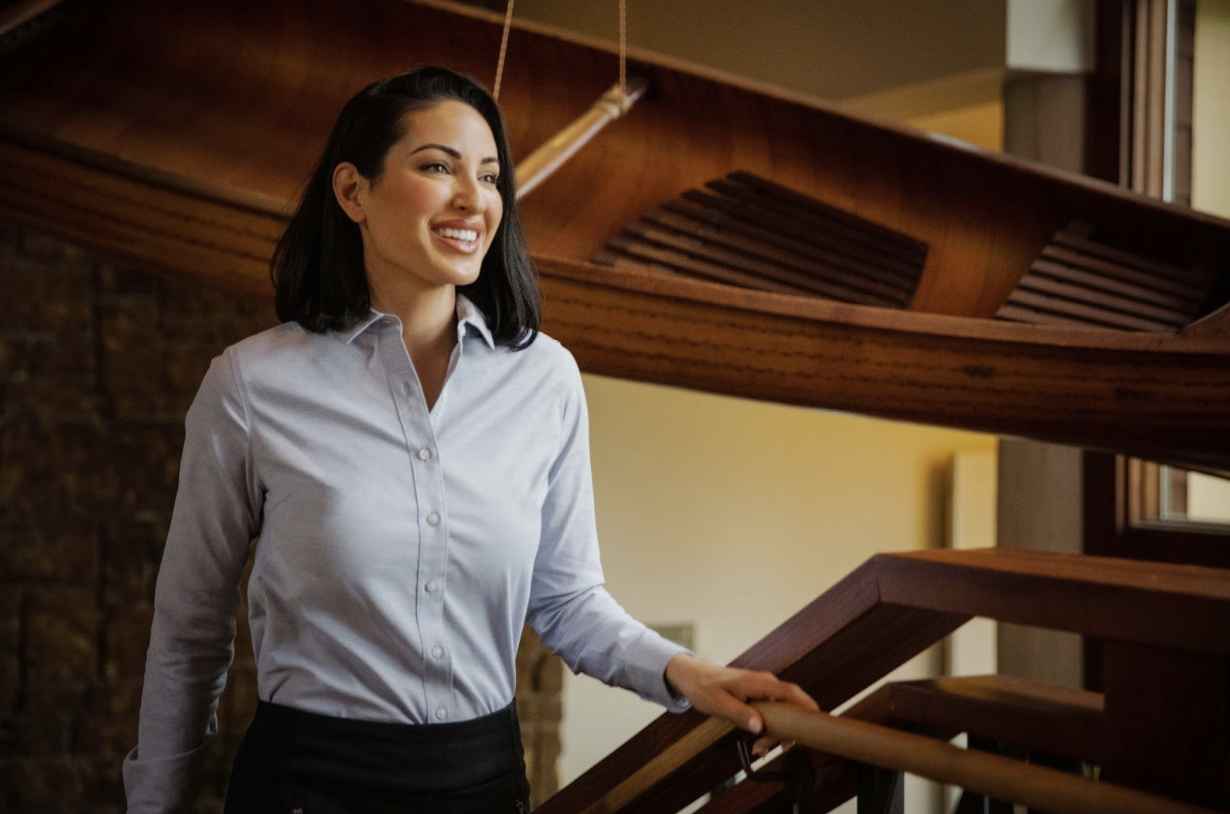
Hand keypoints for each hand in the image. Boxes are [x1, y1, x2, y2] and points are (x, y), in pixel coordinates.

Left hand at [664, 653, 818, 755]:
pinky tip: (758, 742)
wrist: (692, 676)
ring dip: (775, 732)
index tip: (818, 721)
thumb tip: (759, 726)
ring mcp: (762, 689)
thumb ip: (740, 714)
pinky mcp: (757, 696)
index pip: (790, 692)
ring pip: (780, 713)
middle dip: (786, 730)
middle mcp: (764, 683)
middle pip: (789, 706)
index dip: (807, 705)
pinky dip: (768, 727)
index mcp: (757, 682)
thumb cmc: (703, 687)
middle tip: (777, 748)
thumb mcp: (719, 703)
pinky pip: (771, 712)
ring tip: (759, 749)